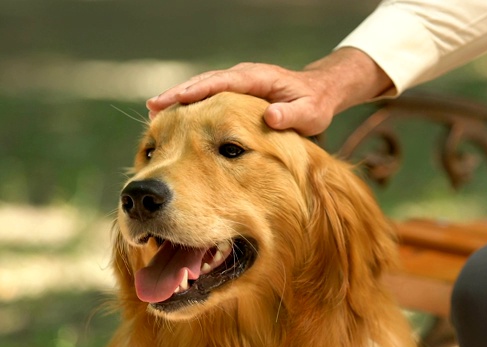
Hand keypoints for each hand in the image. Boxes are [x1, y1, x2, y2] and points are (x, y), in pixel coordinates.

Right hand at [146, 48, 392, 135]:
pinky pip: (209, 96)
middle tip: (153, 106)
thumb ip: (292, 115)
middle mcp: (244, 76)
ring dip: (179, 97)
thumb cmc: (315, 105)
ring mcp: (237, 83)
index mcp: (258, 79)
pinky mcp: (235, 93)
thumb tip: (271, 116)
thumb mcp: (310, 113)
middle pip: (205, 82)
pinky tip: (173, 115)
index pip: (224, 82)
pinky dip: (190, 103)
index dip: (200, 90)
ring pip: (203, 87)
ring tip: (153, 111)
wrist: (318, 93)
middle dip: (179, 93)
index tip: (178, 99)